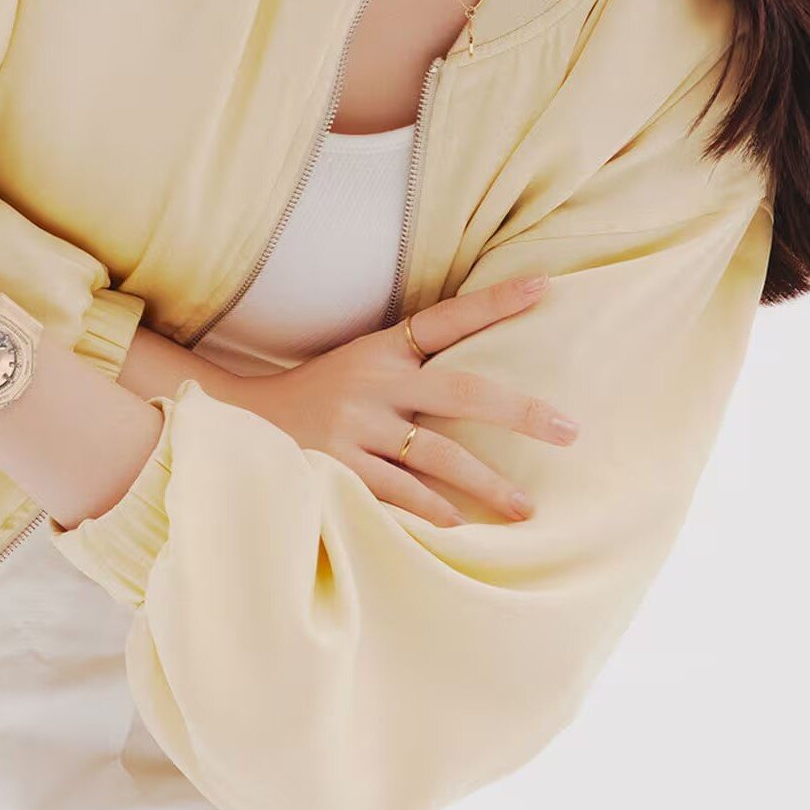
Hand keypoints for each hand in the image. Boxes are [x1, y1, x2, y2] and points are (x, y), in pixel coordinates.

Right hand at [220, 276, 577, 525]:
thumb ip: (411, 370)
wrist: (240, 422)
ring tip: (526, 507)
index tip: (546, 285)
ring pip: (438, 454)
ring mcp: (355, 426)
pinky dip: (430, 510)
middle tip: (569, 432)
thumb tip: (484, 386)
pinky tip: (460, 525)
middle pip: (463, 391)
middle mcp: (373, 382)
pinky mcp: (336, 466)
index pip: (447, 319)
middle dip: (522, 412)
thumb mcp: (360, 367)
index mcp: (382, 350)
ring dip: (487, 483)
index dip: (495, 302)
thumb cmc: (316, 398)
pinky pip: (396, 492)